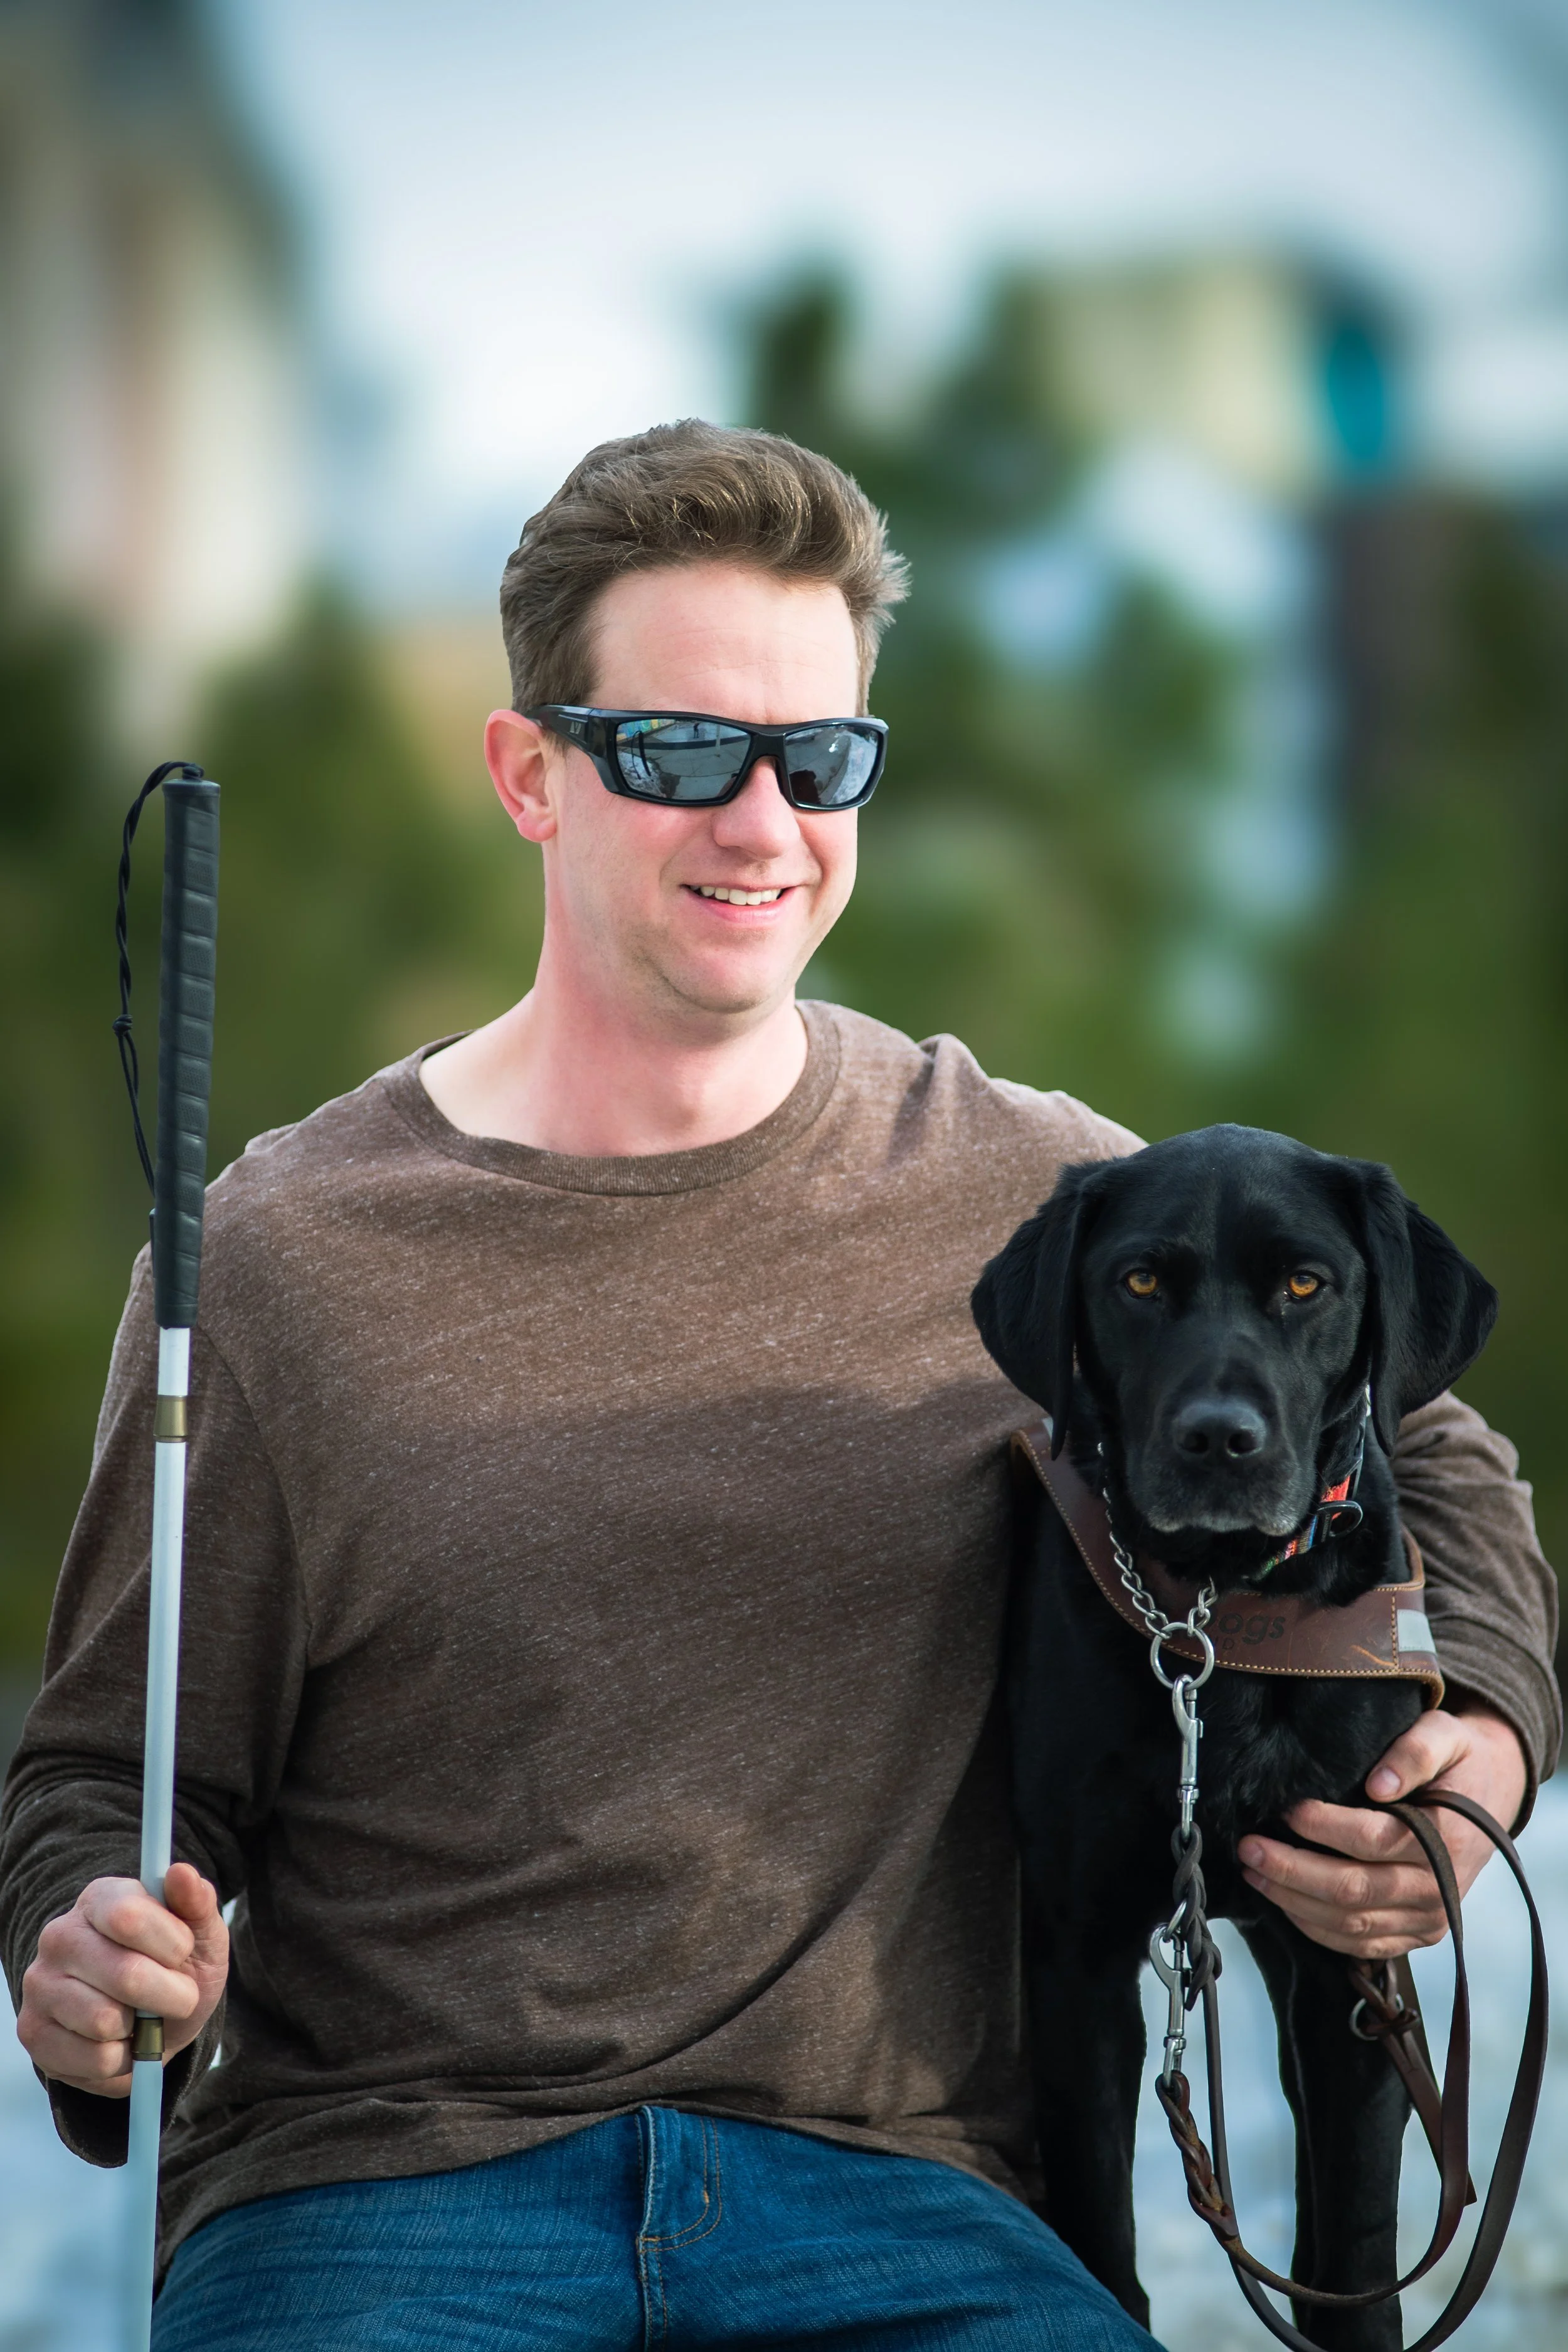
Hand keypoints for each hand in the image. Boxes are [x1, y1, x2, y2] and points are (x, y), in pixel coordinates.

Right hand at [17, 1864, 228, 2097]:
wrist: (154, 2023)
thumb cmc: (178, 1969)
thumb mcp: (201, 1935)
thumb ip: (197, 1903)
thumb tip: (181, 1872)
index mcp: (101, 1898)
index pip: (129, 1916)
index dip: (171, 1944)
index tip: (184, 1953)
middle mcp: (60, 1936)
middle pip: (125, 1975)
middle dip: (171, 1996)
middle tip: (179, 1996)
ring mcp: (40, 1984)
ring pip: (106, 2021)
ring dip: (143, 2031)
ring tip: (143, 2019)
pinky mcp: (33, 2032)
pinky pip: (93, 2060)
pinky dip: (123, 2060)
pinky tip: (121, 2042)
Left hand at [1236, 1704, 1528, 1959]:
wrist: (1490, 1796)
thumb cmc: (1459, 1762)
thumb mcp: (1447, 1735)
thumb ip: (1416, 1751)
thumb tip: (1379, 1783)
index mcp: (1449, 1839)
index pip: (1372, 1839)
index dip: (1322, 1826)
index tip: (1285, 1808)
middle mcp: (1440, 1888)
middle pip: (1353, 1890)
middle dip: (1291, 1870)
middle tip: (1248, 1847)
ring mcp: (1429, 1918)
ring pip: (1350, 1923)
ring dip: (1294, 1901)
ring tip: (1253, 1872)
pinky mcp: (1418, 1934)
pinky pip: (1361, 1943)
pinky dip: (1317, 1928)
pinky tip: (1284, 1902)